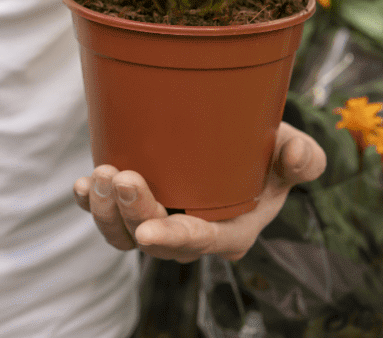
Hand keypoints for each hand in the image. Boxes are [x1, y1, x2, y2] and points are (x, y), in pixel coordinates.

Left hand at [72, 121, 325, 261]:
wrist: (238, 142)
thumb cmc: (267, 151)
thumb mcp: (291, 150)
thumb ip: (302, 155)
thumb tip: (299, 160)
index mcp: (229, 230)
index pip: (201, 241)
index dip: (174, 239)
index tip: (148, 232)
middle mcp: (190, 234)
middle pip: (155, 240)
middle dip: (132, 215)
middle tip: (121, 178)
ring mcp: (158, 220)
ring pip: (124, 235)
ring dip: (105, 211)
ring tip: (99, 175)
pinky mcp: (134, 204)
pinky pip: (106, 215)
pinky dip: (88, 204)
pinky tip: (80, 186)